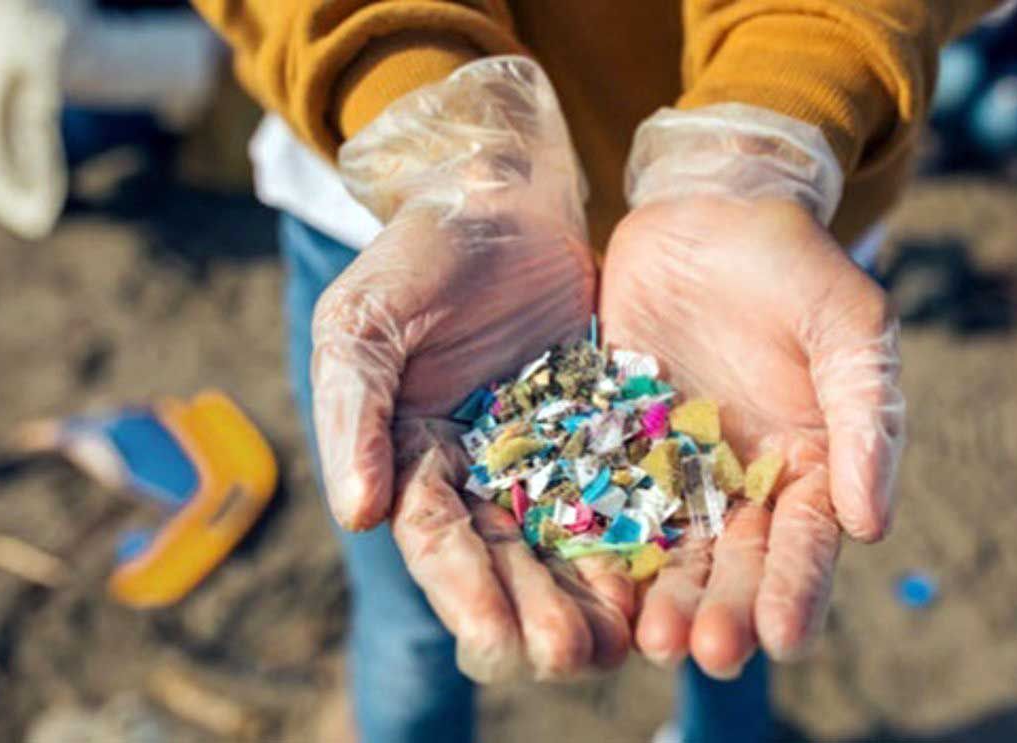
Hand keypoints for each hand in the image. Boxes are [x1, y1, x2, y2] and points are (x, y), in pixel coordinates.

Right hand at [311, 57, 632, 682]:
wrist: (500, 197)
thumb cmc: (418, 254)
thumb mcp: (363, 322)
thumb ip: (353, 414)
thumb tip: (357, 515)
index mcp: (413, 456)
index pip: (437, 538)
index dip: (464, 592)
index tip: (497, 640)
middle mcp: (479, 470)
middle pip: (507, 557)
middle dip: (536, 610)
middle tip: (571, 657)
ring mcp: (544, 452)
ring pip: (567, 537)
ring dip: (590, 593)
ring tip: (623, 641)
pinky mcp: (601, 427)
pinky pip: (622, 487)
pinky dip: (637, 533)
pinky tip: (663, 574)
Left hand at [600, 196, 904, 676]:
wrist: (704, 211)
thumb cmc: (790, 264)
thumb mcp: (846, 325)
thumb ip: (865, 417)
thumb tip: (873, 525)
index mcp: (810, 464)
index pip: (807, 541)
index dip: (797, 590)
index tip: (782, 637)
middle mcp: (741, 482)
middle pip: (735, 562)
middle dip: (724, 610)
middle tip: (706, 652)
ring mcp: (674, 468)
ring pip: (669, 549)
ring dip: (662, 598)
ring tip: (649, 639)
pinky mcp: (615, 444)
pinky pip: (605, 502)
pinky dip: (601, 546)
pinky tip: (589, 586)